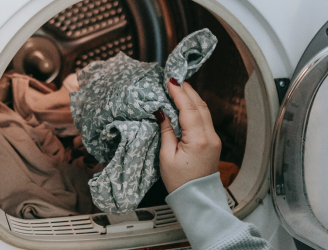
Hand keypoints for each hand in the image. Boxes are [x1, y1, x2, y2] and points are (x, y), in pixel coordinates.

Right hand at [155, 78, 220, 192]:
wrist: (197, 198)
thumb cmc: (180, 182)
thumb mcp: (166, 157)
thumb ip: (166, 131)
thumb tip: (162, 112)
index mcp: (197, 140)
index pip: (189, 109)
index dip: (179, 93)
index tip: (170, 81)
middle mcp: (210, 137)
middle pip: (200, 106)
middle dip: (188, 90)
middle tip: (175, 80)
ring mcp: (214, 139)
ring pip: (205, 110)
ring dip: (193, 97)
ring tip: (181, 88)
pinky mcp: (213, 141)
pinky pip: (205, 119)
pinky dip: (196, 108)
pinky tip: (188, 104)